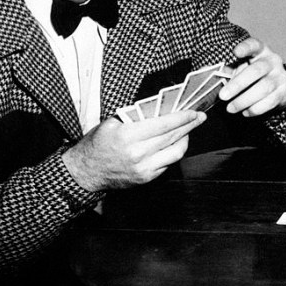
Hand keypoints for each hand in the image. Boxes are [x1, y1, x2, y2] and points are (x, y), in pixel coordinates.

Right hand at [63, 110, 205, 191]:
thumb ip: (134, 116)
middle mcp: (138, 153)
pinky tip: (176, 143)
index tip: (193, 112)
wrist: (85, 172)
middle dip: (190, 126)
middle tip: (200, 117)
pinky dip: (174, 151)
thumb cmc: (97, 144)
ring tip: (188, 129)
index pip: (163, 125)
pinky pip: (168, 163)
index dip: (181, 118)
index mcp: (128, 136)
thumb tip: (160, 107)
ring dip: (186, 139)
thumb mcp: (111, 123)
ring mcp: (144, 168)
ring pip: (176, 153)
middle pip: (173, 137)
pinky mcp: (146, 178)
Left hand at [219, 37, 285, 116]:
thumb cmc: (255, 76)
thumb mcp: (243, 68)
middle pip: (256, 71)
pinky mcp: (283, 93)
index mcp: (260, 51)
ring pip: (263, 88)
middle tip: (223, 96)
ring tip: (230, 108)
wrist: (279, 87)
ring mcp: (280, 77)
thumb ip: (229, 70)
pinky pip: (269, 102)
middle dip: (238, 84)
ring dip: (244, 100)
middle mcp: (272, 62)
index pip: (254, 45)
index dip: (246, 47)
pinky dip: (255, 109)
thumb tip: (210, 75)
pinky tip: (245, 112)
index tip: (235, 52)